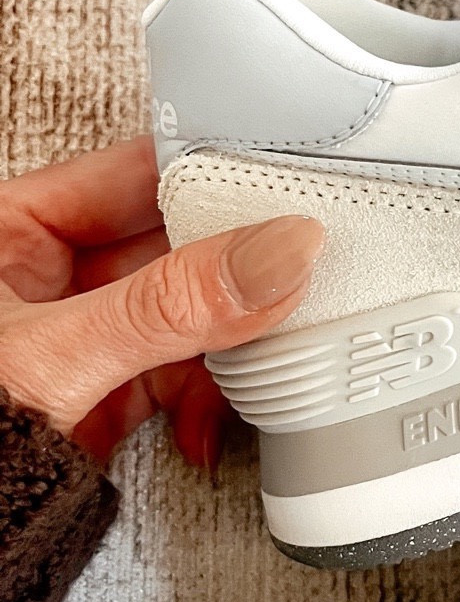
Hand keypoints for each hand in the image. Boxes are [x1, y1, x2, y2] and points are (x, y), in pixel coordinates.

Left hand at [0, 138, 322, 469]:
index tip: (285, 198)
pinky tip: (207, 426)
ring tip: (251, 369)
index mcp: (12, 227)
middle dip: (234, 278)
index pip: (134, 175)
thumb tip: (276, 253)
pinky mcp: (104, 395)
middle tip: (290, 286)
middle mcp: (48, 274)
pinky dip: (207, 402)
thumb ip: (170, 303)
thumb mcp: (59, 353)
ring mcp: (81, 337)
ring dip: (229, 348)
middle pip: (174, 247)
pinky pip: (179, 376)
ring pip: (188, 315)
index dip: (211, 180)